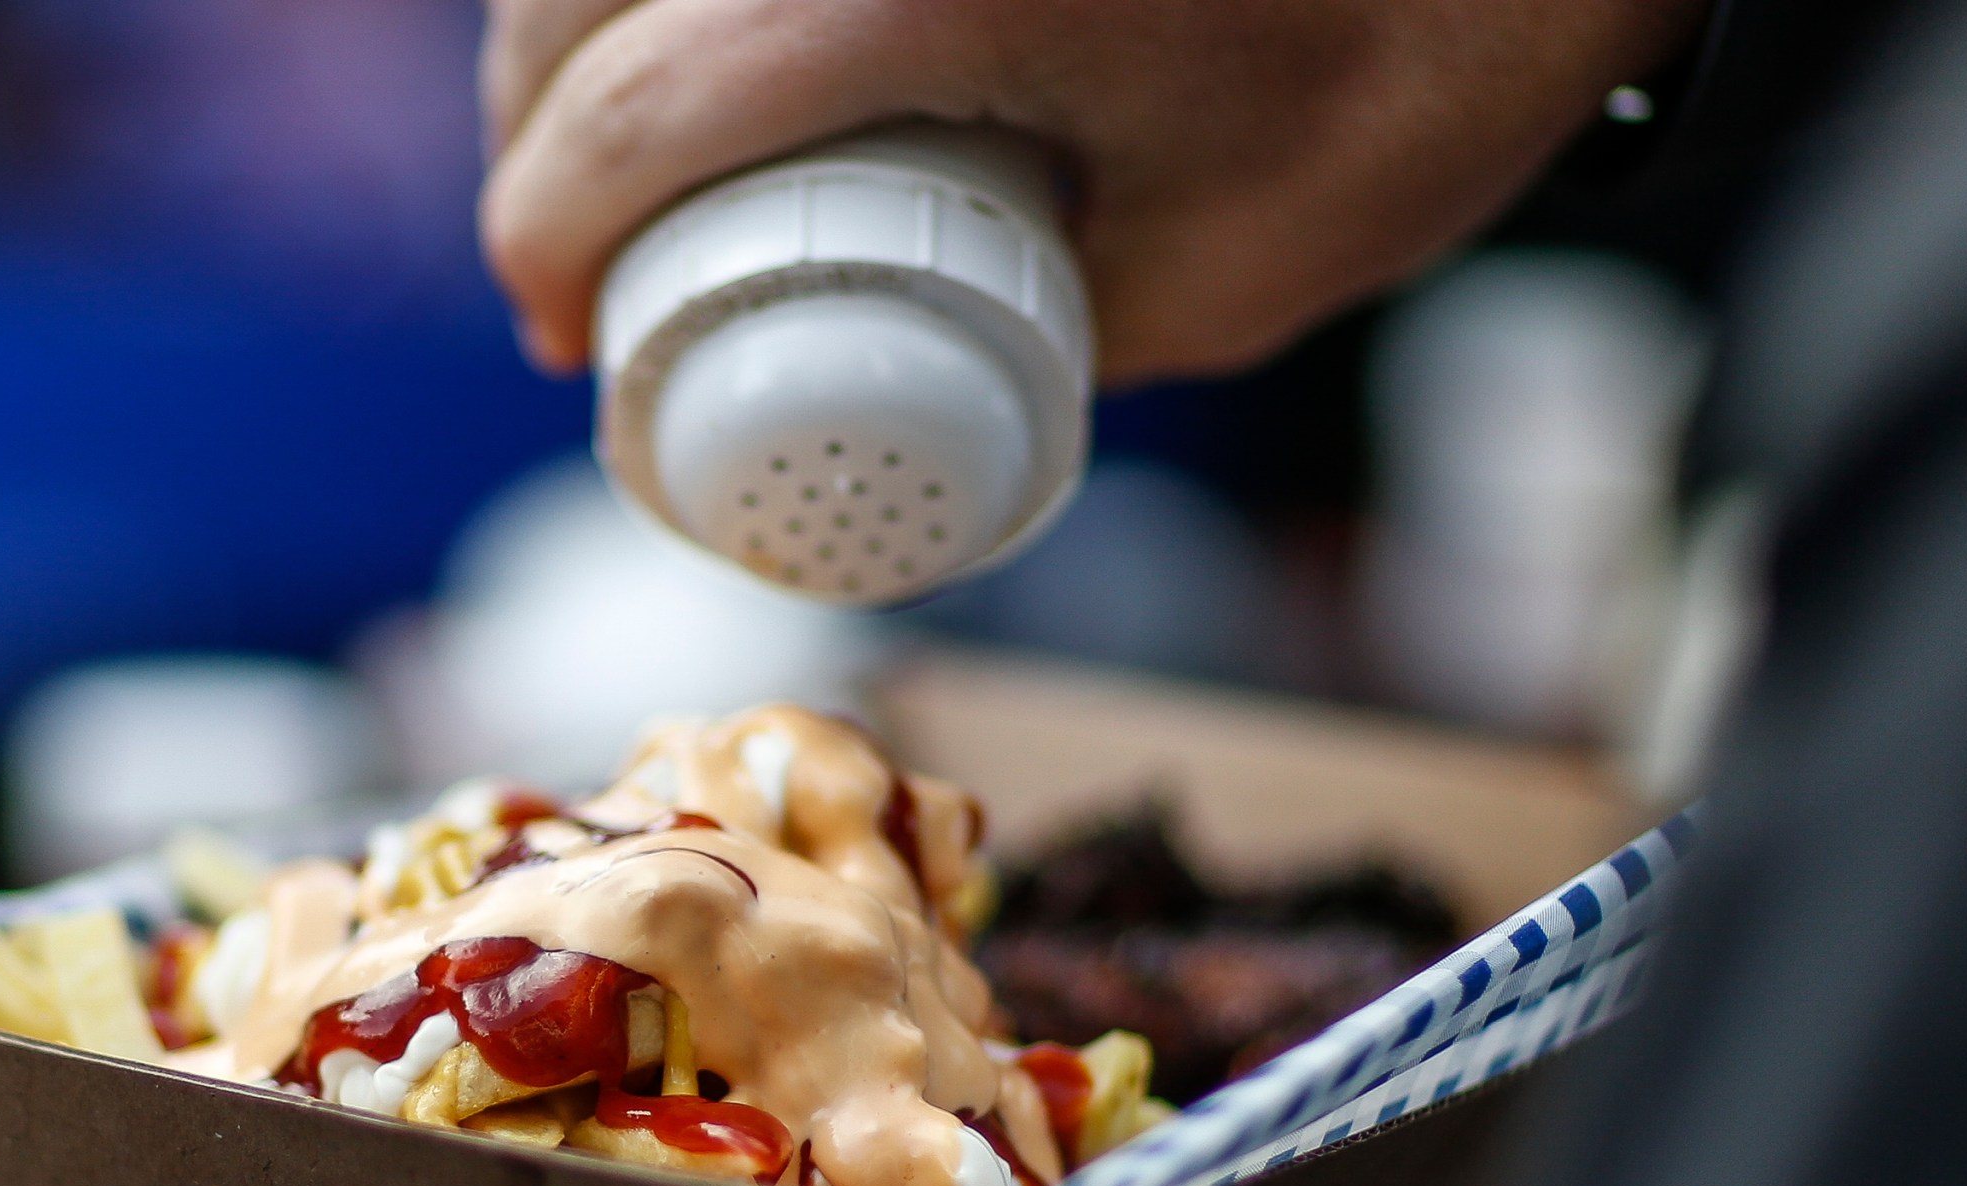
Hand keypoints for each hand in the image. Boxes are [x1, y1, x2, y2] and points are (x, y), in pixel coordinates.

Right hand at [477, 0, 1702, 382]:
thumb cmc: (1434, 64)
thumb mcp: (1226, 275)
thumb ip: (1039, 336)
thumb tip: (914, 371)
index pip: (632, 114)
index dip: (552, 241)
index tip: (564, 339)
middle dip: (532, 135)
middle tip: (574, 261)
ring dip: (581, 29)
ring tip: (621, 150)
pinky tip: (698, 33)